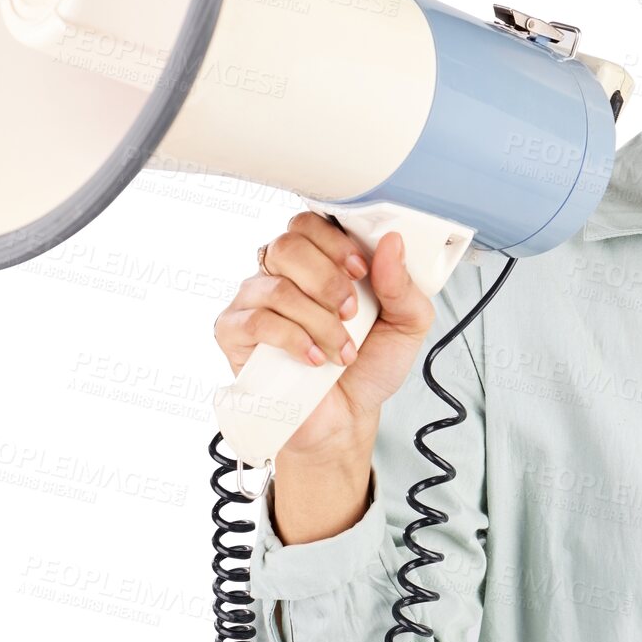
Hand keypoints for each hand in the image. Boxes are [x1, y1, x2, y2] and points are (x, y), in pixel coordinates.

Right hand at [212, 211, 436, 459]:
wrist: (346, 418)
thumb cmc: (369, 366)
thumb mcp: (406, 325)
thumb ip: (404, 286)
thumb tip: (392, 243)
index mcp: (318, 261)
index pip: (309, 223)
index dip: (334, 242)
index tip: (361, 271)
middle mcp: (281, 274)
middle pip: (288, 246)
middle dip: (327, 280)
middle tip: (352, 313)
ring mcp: (254, 301)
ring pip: (277, 287)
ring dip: (319, 321)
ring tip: (342, 351)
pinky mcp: (236, 333)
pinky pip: (257, 320)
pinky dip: (294, 340)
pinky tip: (314, 359)